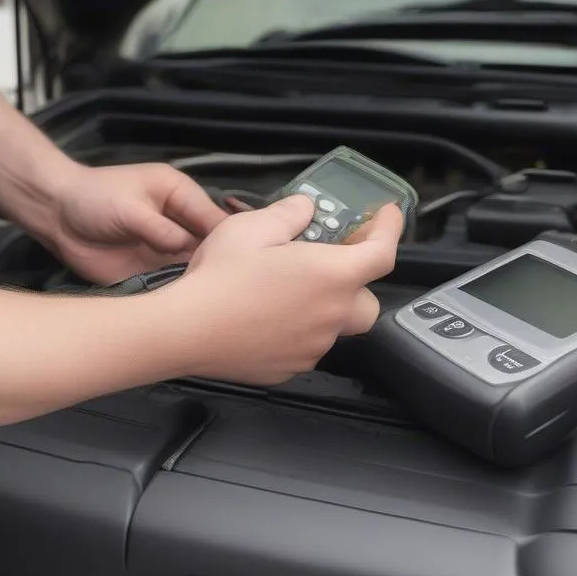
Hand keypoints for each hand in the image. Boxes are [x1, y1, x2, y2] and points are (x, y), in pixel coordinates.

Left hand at [48, 164, 227, 284]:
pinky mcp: (150, 271)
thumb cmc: (93, 197)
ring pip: (193, 268)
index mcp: (181, 196)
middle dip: (215, 263)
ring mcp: (166, 250)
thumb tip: (186, 248)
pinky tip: (183, 305)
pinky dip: (177, 295)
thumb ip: (159, 228)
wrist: (55, 215)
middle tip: (223, 285)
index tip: (235, 258)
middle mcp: (179, 224)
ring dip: (196, 281)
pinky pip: (171, 285)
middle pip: (209, 246)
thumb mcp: (129, 208)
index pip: (213, 218)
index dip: (226, 237)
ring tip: (207, 298)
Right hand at [176, 194, 402, 384]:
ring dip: (326, 305)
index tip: (387, 216)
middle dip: (359, 280)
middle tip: (334, 261)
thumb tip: (306, 209)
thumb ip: (290, 214)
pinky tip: (271, 315)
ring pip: (336, 325)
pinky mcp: (291, 366)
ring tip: (291, 288)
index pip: (383, 252)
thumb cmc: (219, 278)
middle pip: (368, 299)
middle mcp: (331, 315)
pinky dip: (301, 329)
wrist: (185, 330)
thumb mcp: (253, 227)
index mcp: (331, 275)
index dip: (390, 230)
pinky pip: (309, 345)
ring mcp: (313, 346)